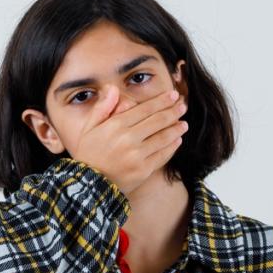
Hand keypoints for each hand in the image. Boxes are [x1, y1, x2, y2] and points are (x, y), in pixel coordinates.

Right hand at [69, 85, 187, 196]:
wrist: (89, 184)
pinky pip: (162, 155)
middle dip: (173, 111)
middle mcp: (128, 139)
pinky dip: (172, 146)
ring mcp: (137, 156)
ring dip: (176, 129)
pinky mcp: (143, 170)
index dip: (162, 101)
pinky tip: (177, 140)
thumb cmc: (88, 154)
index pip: (145, 109)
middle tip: (182, 106)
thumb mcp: (88, 128)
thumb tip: (113, 88)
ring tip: (184, 124)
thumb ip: (102, 107)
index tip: (173, 95)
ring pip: (163, 138)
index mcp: (115, 125)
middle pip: (158, 121)